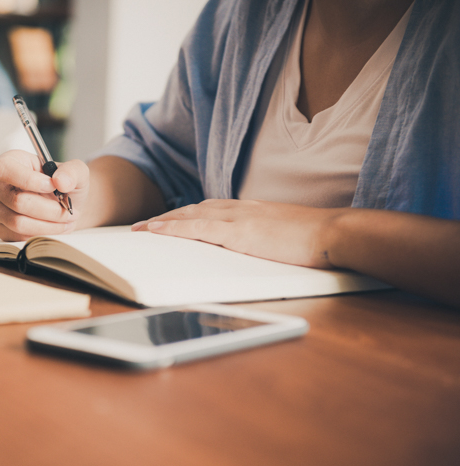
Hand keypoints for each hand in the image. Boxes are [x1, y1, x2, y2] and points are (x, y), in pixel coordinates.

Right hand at [0, 150, 88, 240]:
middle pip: (17, 201)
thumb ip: (72, 171)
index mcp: (10, 162)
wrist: (64, 205)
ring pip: (19, 223)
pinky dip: (42, 234)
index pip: (5, 170)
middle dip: (49, 209)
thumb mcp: (75, 171)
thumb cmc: (64, 185)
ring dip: (48, 225)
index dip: (30, 180)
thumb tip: (61, 181)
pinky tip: (54, 227)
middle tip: (68, 210)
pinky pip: (19, 237)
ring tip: (65, 220)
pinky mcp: (1, 229)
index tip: (53, 186)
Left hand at [132, 199, 343, 267]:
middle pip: (193, 210)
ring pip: (189, 215)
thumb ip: (263, 238)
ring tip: (140, 229)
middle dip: (167, 218)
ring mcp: (237, 218)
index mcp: (250, 210)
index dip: (186, 216)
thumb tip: (254, 249)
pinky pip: (197, 227)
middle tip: (143, 226)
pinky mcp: (238, 232)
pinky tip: (155, 230)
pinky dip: (173, 227)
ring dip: (162, 222)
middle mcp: (239, 209)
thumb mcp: (282, 235)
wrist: (333, 233)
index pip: (210, 210)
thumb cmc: (314, 239)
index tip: (168, 222)